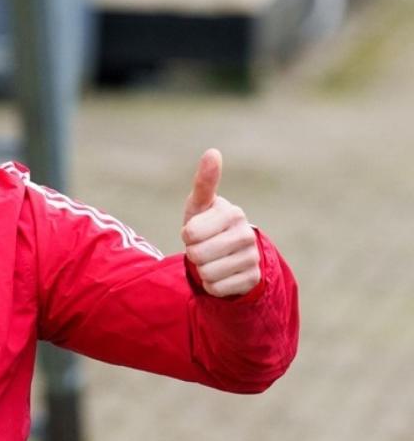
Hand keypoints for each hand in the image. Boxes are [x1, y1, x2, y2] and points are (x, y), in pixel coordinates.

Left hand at [181, 149, 260, 297]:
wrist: (228, 253)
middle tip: (204, 247)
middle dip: (193, 253)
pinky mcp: (252, 279)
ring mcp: (252, 258)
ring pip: (207, 273)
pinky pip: (217, 288)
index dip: (187, 234)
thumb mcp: (201, 204)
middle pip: (197, 255)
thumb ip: (205, 181)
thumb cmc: (208, 224)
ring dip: (202, 270)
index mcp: (233, 213)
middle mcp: (246, 234)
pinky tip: (222, 273)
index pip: (191, 233)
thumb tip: (212, 151)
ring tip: (212, 259)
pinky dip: (213, 285)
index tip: (196, 230)